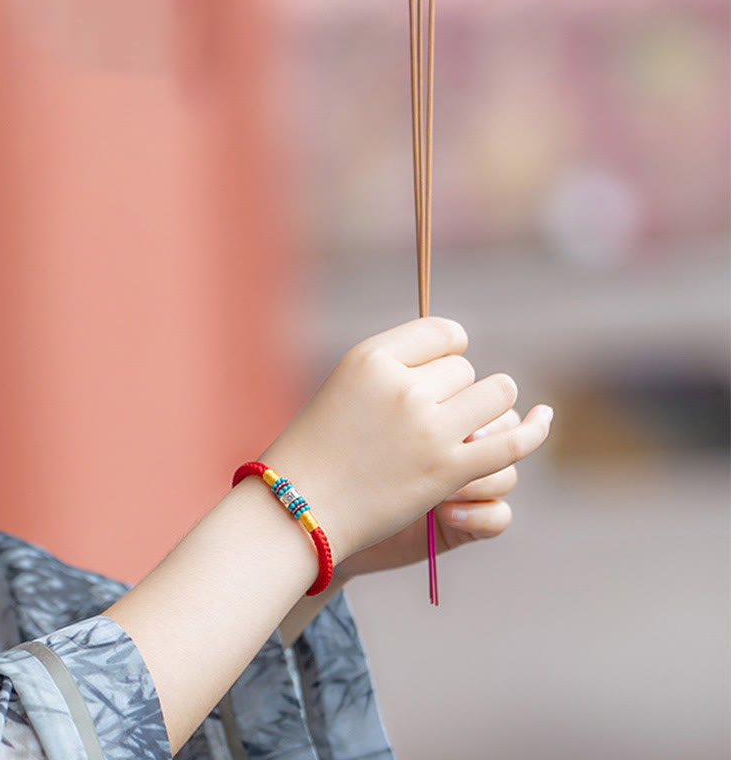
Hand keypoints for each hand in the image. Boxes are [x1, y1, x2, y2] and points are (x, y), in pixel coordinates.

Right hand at [256, 316, 553, 567]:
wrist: (298, 509)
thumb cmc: (319, 445)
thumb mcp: (347, 384)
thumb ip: (397, 363)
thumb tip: (457, 348)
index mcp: (372, 357)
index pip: (442, 332)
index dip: (448, 350)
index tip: (441, 368)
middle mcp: (402, 386)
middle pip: (466, 368)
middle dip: (455, 391)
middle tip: (426, 420)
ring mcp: (428, 429)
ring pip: (495, 394)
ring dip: (487, 408)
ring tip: (466, 426)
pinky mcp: (448, 472)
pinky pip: (510, 442)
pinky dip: (534, 430)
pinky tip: (544, 418)